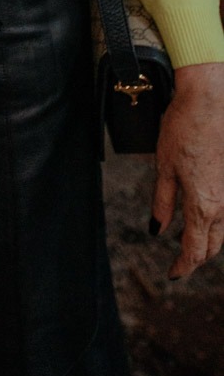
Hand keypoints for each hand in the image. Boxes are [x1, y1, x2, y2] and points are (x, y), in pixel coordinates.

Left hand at [152, 62, 223, 278]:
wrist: (211, 101)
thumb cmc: (184, 129)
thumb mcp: (163, 167)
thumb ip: (162, 202)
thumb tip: (158, 229)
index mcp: (203, 205)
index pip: (195, 249)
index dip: (183, 266)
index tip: (172, 274)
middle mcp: (222, 204)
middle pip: (213, 244)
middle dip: (197, 257)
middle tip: (180, 263)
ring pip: (221, 228)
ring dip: (206, 239)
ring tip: (188, 242)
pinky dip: (212, 220)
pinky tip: (200, 215)